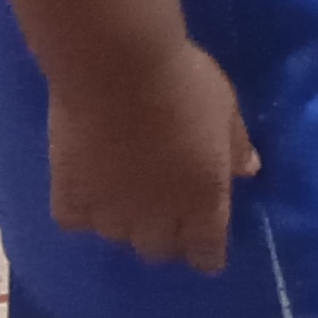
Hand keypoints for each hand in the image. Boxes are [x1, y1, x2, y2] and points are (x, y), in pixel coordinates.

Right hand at [49, 40, 259, 272]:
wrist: (116, 65)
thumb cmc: (182, 82)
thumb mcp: (226, 108)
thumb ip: (235, 145)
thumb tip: (248, 172)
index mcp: (204, 199)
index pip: (206, 252)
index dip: (206, 252)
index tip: (204, 245)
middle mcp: (158, 216)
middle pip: (159, 250)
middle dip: (166, 237)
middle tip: (164, 212)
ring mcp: (111, 209)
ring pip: (118, 237)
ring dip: (125, 223)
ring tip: (123, 196)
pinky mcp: (69, 194)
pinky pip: (75, 221)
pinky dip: (81, 211)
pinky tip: (86, 190)